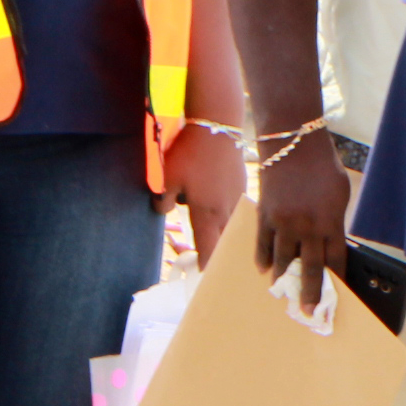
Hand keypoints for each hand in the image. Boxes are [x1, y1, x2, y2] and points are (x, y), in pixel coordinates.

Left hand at [173, 125, 244, 270]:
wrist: (218, 125)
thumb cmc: (190, 152)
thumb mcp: (167, 177)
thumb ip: (163, 200)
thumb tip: (163, 211)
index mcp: (207, 213)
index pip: (208, 249)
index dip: (206, 267)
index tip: (204, 280)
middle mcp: (226, 210)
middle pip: (224, 243)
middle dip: (218, 255)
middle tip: (213, 268)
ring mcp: (237, 197)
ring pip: (232, 226)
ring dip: (225, 235)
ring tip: (219, 243)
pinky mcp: (242, 185)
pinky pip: (236, 210)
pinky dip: (230, 216)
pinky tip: (222, 212)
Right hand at [252, 131, 349, 309]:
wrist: (292, 142)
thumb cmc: (321, 165)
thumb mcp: (339, 193)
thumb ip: (334, 220)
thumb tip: (330, 242)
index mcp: (331, 222)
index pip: (334, 260)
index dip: (334, 280)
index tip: (332, 295)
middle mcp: (308, 227)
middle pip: (309, 268)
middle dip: (308, 292)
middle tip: (306, 311)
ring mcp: (284, 222)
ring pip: (281, 260)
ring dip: (282, 280)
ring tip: (282, 295)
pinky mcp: (265, 215)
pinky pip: (262, 243)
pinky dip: (262, 258)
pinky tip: (263, 269)